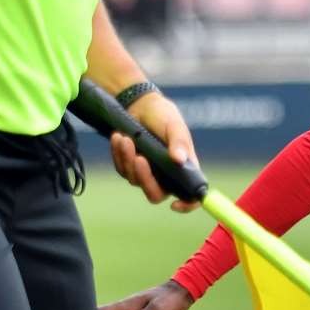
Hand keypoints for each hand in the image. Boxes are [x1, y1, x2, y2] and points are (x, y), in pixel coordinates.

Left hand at [109, 94, 200, 211]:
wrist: (141, 104)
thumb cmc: (163, 115)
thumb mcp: (174, 125)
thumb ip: (179, 142)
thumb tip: (179, 160)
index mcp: (185, 169)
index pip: (190, 195)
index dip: (187, 205)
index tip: (174, 205)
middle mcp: (167, 176)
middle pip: (156, 194)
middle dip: (145, 178)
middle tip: (139, 158)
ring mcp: (148, 173)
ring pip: (135, 180)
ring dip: (128, 160)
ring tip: (125, 138)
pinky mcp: (130, 166)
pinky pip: (122, 169)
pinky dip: (118, 154)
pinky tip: (119, 138)